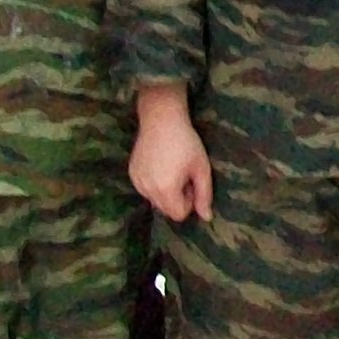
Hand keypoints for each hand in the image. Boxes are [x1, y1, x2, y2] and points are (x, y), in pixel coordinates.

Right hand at [130, 83, 213, 221]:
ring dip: (166, 192)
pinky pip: (146, 189)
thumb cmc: (186, 143)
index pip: (178, 214)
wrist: (161, 119)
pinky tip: (161, 165)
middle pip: (166, 209)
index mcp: (165, 189)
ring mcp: (137, 181)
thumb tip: (207, 218)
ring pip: (155, 200)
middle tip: (184, 175)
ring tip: (173, 169)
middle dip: (177, 198)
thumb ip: (204, 196)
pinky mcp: (132, 173)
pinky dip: (155, 184)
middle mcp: (147, 189)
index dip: (189, 203)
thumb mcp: (201, 169)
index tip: (192, 184)